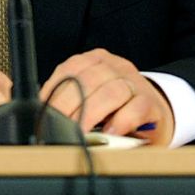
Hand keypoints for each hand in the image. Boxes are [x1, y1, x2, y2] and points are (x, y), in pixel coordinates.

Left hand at [40, 49, 174, 144]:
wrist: (154, 114)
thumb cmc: (113, 108)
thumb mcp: (88, 97)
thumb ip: (68, 100)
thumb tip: (40, 113)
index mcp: (94, 61)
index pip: (69, 69)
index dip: (54, 91)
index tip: (43, 111)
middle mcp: (115, 67)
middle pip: (88, 80)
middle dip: (69, 106)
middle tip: (59, 127)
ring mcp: (135, 83)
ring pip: (111, 91)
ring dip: (91, 114)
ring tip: (80, 132)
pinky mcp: (151, 103)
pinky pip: (136, 108)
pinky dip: (120, 121)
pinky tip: (109, 133)